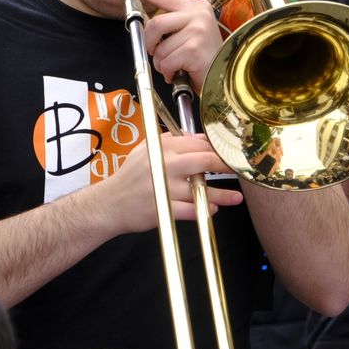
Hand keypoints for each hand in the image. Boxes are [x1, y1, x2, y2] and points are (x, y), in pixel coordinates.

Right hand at [101, 132, 242, 234]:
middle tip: (239, 169)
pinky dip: (203, 210)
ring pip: (200, 189)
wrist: (109, 203)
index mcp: (162, 148)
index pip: (198, 143)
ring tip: (236, 198)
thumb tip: (199, 138)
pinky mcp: (163, 208)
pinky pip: (190, 210)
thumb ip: (172, 142)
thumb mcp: (146, 150)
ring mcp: (164, 187)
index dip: (217, 148)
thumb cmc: (130, 177)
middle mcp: (165, 165)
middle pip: (205, 161)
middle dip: (226, 165)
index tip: (230, 153)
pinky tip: (212, 209)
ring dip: (222, 194)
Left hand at [140, 0, 222, 93]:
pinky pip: (166, 62)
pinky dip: (167, 72)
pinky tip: (177, 72)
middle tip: (153, 50)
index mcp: (197, 6)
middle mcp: (199, 15)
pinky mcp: (194, 50)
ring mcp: (197, 32)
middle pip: (156, 23)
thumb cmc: (206, 53)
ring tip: (173, 65)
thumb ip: (181, 11)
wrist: (223, 74)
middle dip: (149, 41)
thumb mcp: (196, 27)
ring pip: (160, 48)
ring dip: (160, 62)